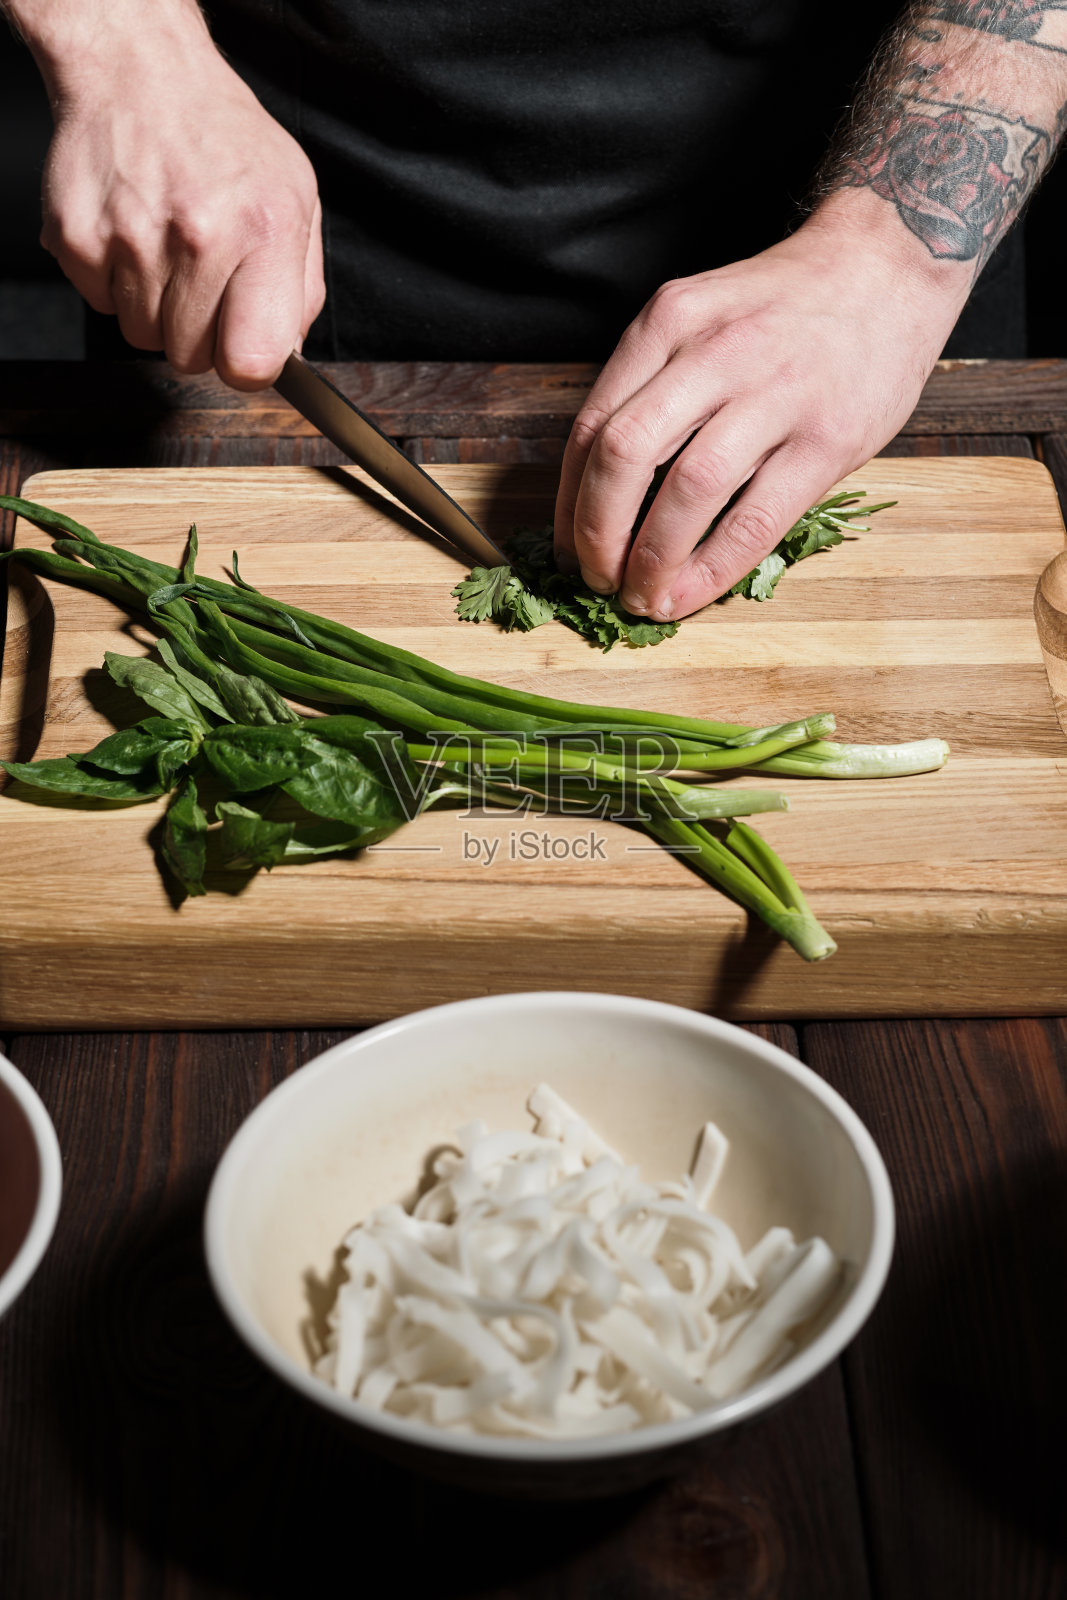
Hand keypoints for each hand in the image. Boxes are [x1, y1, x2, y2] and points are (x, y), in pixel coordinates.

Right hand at [39, 17, 323, 389]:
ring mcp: (132, 238)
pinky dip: (115, 282)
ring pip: (143, 336)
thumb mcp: (296, 197)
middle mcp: (199, 236)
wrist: (141, 72)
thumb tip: (289, 354)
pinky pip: (100, 304)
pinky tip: (133, 234)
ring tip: (167, 251)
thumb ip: (302, 286)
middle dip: (198, 333)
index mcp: (264, 231)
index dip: (246, 365)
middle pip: (191, 357)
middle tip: (201, 281)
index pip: (251, 361)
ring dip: (155, 309)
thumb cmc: (223, 137)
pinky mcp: (78, 238)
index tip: (241, 346)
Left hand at [553, 205, 970, 619]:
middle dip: (597, 535)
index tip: (568, 548)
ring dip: (650, 560)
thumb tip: (604, 496)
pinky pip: (755, 520)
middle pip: (623, 456)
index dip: (570, 504)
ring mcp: (775, 395)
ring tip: (640, 597)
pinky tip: (690, 594)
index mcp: (670, 322)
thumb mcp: (702, 320)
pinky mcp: (826, 440)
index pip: (592, 426)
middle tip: (596, 579)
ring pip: (686, 492)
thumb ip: (654, 388)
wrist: (888, 268)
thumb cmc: (784, 310)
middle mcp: (714, 353)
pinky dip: (712, 569)